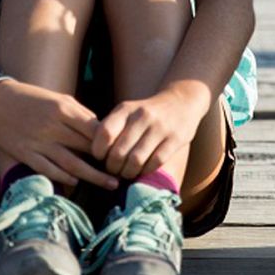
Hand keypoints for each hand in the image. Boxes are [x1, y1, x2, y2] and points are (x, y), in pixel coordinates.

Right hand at [0, 79, 117, 189]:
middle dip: (107, 161)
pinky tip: (78, 183)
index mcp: (63, 109)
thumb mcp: (59, 98)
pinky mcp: (26, 154)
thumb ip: (80, 115)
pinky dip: (66, 178)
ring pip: (72, 164)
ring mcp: (39, 143)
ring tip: (112, 184)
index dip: (111, 143)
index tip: (123, 151)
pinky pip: (50, 170)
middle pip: (86, 148)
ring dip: (94, 176)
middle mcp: (52, 127)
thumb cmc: (33, 99)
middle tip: (125, 171)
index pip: (95, 130)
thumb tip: (101, 132)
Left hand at [91, 86, 206, 179]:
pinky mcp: (175, 139)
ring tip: (126, 173)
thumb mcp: (127, 112)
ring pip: (136, 160)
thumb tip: (93, 154)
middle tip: (113, 170)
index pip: (104, 133)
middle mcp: (142, 116)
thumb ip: (112, 128)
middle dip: (112, 167)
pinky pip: (155, 162)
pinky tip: (142, 170)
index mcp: (125, 109)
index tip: (100, 157)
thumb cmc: (146, 112)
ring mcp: (160, 128)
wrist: (181, 101)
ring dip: (128, 172)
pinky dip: (145, 171)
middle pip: (119, 152)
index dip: (98, 151)